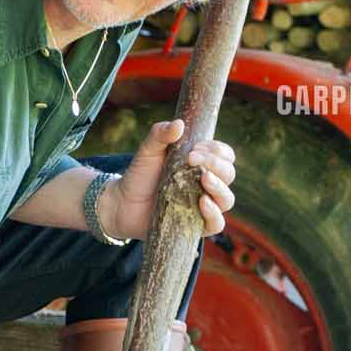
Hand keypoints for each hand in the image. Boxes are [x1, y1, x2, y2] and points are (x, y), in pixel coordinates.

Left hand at [100, 123, 235, 239]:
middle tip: (192, 160)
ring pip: (227, 199)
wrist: (122, 204)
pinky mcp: (196, 226)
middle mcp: (207, 185)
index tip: (195, 149)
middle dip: (216, 164)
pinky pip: (216, 224)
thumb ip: (160, 134)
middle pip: (228, 174)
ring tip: (203, 179)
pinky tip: (202, 203)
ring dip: (219, 187)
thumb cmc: (140, 175)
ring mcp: (203, 207)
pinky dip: (214, 214)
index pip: (225, 155)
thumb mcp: (148, 151)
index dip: (216, 151)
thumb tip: (179, 124)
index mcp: (202, 164)